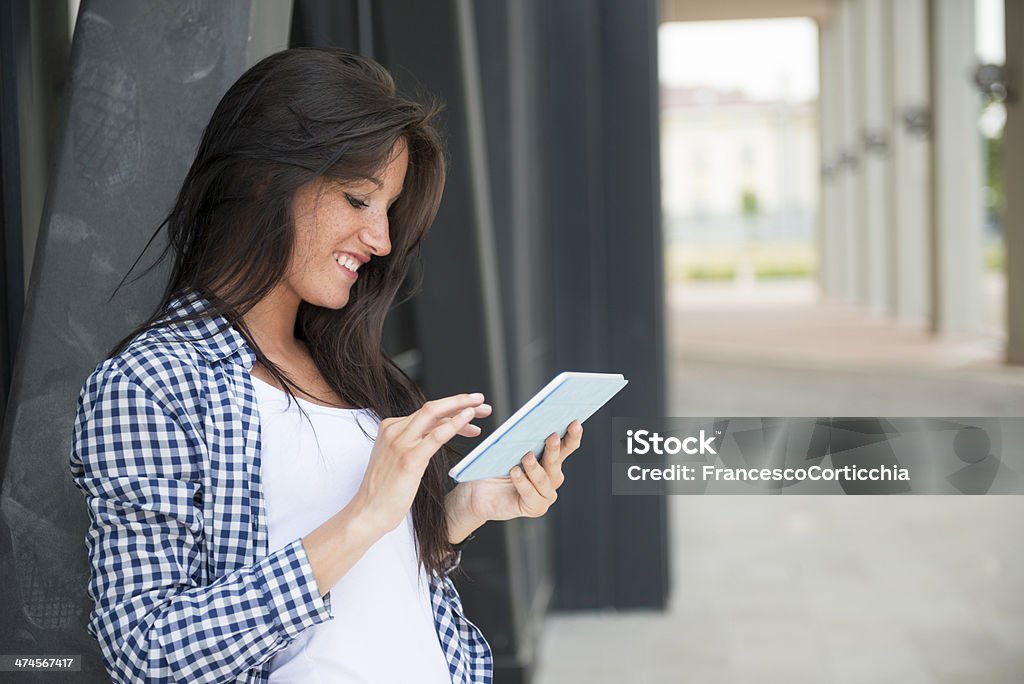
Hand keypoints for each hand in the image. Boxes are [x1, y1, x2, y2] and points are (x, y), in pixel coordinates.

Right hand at [351, 393, 490, 536]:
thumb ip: (415, 442)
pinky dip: (454, 423)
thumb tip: (438, 433)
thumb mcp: (399, 459)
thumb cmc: (385, 491)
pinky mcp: (409, 458)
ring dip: (462, 408)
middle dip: (460, 402)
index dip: (452, 409)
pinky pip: (436, 435)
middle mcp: (394, 430)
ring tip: (482, 409)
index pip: (427, 412)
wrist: (368, 512)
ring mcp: (400, 442)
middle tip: (481, 401)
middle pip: (432, 407)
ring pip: (434, 414)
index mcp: (391, 428)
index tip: (471, 412)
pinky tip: (468, 419)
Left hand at [446, 420, 583, 541]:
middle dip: (555, 448)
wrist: (479, 493)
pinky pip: (530, 494)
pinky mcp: (535, 508)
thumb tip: (529, 425)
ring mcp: (546, 494)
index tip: (575, 422)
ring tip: (527, 456)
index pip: (567, 446)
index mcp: (550, 459)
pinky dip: (523, 482)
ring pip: (544, 479)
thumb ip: (523, 442)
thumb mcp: (510, 450)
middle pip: (556, 462)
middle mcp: (552, 477)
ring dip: (535, 467)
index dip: (573, 435)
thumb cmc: (495, 468)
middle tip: (552, 436)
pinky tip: (515, 472)